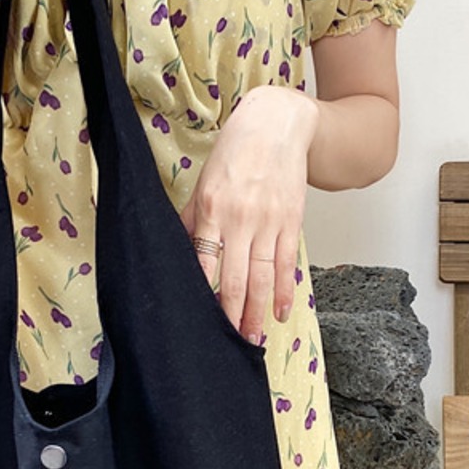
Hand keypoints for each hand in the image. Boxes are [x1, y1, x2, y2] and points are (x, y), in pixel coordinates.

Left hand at [178, 85, 318, 343]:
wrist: (277, 124)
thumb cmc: (235, 152)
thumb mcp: (205, 182)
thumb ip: (192, 219)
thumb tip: (178, 251)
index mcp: (212, 210)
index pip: (205, 263)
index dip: (205, 295)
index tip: (201, 322)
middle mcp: (240, 219)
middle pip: (236, 278)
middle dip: (233, 314)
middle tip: (231, 343)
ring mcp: (268, 222)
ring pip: (262, 277)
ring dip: (259, 310)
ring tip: (254, 338)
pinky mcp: (290, 222)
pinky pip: (286, 263)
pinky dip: (285, 290)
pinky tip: (282, 311)